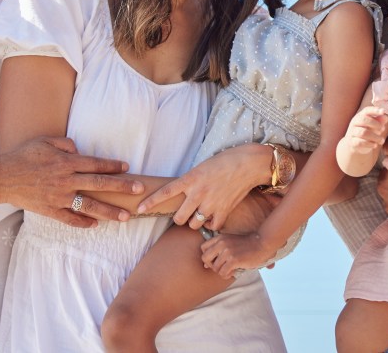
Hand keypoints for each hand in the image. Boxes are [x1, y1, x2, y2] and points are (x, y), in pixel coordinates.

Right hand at [0, 136, 141, 227]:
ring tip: (126, 217)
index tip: (127, 168)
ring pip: (89, 206)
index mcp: (66, 163)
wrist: (1, 177)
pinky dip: (83, 222)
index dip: (113, 166)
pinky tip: (95, 225)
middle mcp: (66, 180)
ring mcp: (59, 197)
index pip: (96, 164)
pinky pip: (70, 218)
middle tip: (139, 190)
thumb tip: (79, 150)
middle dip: (121, 187)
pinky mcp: (50, 210)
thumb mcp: (45, 141)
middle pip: (99, 184)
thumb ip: (66, 143)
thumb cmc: (23, 156)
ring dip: (109, 211)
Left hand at [137, 143, 269, 229]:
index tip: (139, 209)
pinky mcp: (223, 211)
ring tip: (201, 214)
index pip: (165, 192)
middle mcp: (198, 193)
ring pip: (193, 224)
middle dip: (179, 218)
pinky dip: (212, 224)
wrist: (248, 164)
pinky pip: (211, 226)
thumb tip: (182, 192)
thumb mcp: (202, 167)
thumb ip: (191, 181)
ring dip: (195, 221)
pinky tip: (215, 216)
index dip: (151, 202)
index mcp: (190, 179)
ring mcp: (210, 204)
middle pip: (178, 218)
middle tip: (184, 214)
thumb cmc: (225, 161)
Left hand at [200, 231, 276, 277]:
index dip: (208, 256)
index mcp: (219, 237)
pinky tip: (234, 272)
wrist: (262, 243)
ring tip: (230, 269)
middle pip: (205, 258)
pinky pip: (223, 273)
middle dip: (212, 265)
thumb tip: (204, 265)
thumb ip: (217, 250)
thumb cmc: (246, 244)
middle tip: (222, 266)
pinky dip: (227, 275)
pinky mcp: (233, 260)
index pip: (203, 248)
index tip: (217, 260)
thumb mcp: (230, 242)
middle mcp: (221, 243)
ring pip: (215, 268)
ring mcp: (227, 251)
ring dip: (222, 271)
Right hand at [338, 106, 387, 175]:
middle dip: (375, 124)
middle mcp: (355, 123)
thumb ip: (379, 121)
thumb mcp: (373, 125)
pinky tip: (375, 145)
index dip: (374, 110)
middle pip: (363, 120)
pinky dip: (369, 144)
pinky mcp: (352, 142)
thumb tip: (385, 117)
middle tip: (383, 129)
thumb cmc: (366, 131)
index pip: (366, 110)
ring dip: (375, 136)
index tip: (383, 111)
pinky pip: (360, 142)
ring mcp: (352, 132)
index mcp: (360, 116)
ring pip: (363, 132)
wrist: (354, 144)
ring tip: (382, 140)